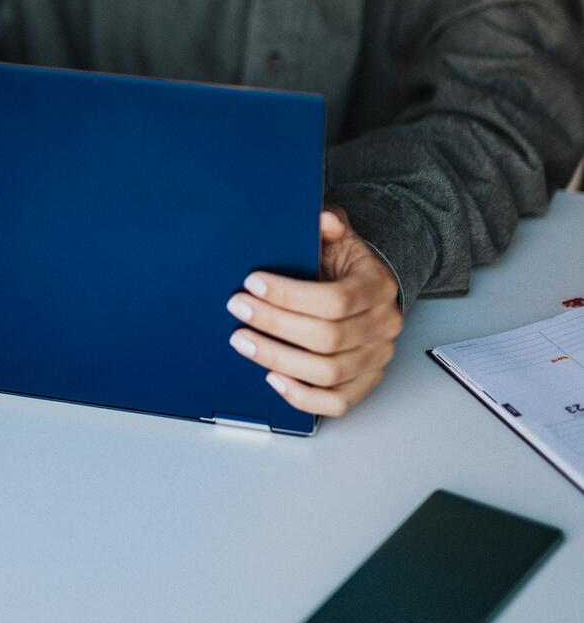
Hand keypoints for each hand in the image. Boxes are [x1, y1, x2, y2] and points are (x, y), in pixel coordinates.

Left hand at [226, 207, 402, 416]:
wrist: (369, 289)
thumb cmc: (346, 265)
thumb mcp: (340, 238)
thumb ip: (331, 226)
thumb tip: (323, 219)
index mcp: (378, 287)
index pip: (334, 299)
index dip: (289, 295)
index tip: (252, 284)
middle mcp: (384, 326)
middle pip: (327, 338)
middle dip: (274, 324)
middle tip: (238, 309)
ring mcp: (377, 359)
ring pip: (327, 372)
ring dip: (278, 359)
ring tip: (243, 341)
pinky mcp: (365, 382)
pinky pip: (337, 402)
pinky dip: (302, 396)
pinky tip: (272, 378)